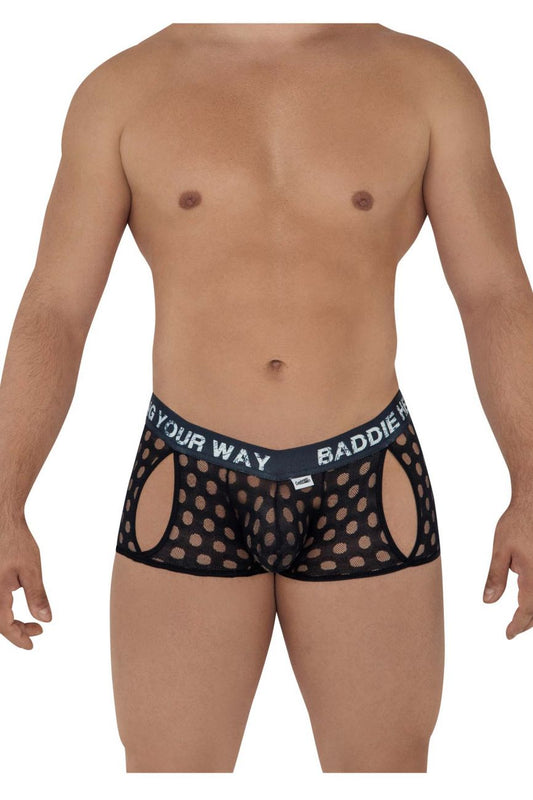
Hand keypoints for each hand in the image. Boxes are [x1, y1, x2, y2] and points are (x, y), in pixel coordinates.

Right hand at [0, 513, 51, 648]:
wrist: (1, 519)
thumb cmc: (15, 541)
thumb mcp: (31, 570)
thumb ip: (37, 597)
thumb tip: (46, 619)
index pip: (4, 627)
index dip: (18, 638)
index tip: (32, 644)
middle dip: (16, 630)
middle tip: (37, 630)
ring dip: (9, 621)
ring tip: (30, 621)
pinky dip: (3, 609)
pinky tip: (15, 607)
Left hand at [483, 498, 532, 638]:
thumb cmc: (518, 522)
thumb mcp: (501, 550)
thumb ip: (496, 577)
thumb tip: (488, 601)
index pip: (527, 611)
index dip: (517, 625)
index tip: (508, 634)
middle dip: (527, 621)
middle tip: (514, 628)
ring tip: (523, 618)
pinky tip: (530, 596)